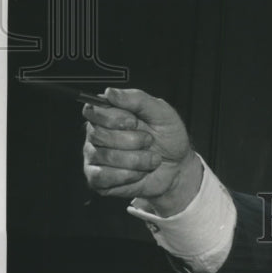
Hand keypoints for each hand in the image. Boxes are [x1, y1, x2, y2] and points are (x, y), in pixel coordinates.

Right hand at [83, 87, 201, 215]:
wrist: (178, 166)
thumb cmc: (168, 136)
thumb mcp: (161, 112)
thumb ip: (137, 99)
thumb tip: (109, 92)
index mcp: (110, 114)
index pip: (93, 111)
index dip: (112, 118)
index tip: (133, 122)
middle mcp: (98, 134)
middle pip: (98, 135)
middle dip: (131, 140)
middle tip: (149, 141)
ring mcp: (95, 157)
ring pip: (104, 157)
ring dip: (135, 159)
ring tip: (151, 158)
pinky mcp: (98, 179)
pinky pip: (103, 177)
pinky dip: (127, 175)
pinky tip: (139, 172)